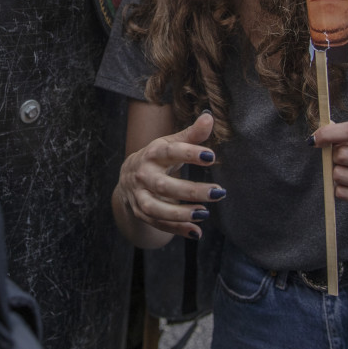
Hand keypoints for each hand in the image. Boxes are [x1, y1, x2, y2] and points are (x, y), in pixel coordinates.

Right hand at [115, 112, 223, 240]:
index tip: (211, 157)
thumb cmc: (157, 157)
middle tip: (218, 192)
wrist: (129, 177)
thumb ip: (191, 134)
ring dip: (180, 213)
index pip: (169, 152)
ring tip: (205, 214)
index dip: (189, 153)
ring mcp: (140, 196)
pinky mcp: (142, 213)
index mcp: (152, 154)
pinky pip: (159, 224)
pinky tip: (196, 232)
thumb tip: (209, 117)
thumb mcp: (170, 143)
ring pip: (156, 208)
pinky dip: (177, 229)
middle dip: (190, 190)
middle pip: (164, 185)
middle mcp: (143, 175)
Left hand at [311, 121, 347, 207]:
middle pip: (342, 155)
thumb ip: (344, 134)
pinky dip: (338, 187)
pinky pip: (341, 192)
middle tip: (340, 158)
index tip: (315, 139)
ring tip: (347, 171)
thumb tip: (315, 137)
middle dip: (334, 156)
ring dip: (336, 172)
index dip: (328, 134)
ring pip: (339, 175)